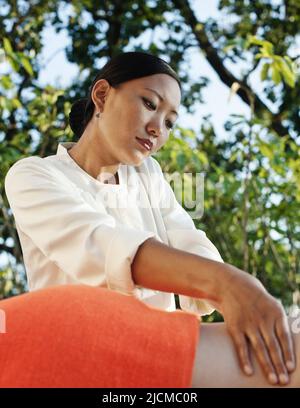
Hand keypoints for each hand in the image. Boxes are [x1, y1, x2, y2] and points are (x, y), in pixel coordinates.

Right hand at [215, 264, 295, 385]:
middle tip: (283, 380)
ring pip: (259, 348)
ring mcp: (248, 322)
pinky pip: (241, 346)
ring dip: (267, 366)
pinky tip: (249, 371)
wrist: (231, 285)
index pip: (284, 337)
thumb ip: (280, 322)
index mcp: (275, 312)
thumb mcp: (272, 304)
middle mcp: (262, 318)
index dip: (288, 353)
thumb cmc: (255, 299)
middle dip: (279, 364)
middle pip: (273, 345)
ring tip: (273, 380)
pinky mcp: (234, 326)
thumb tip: (289, 343)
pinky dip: (245, 359)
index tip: (291, 367)